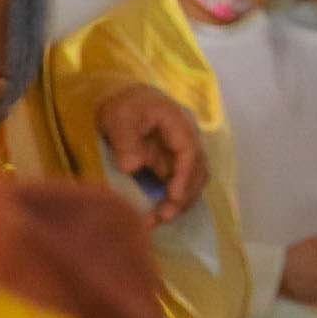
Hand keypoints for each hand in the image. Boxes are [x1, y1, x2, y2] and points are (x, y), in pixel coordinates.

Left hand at [90, 83, 206, 221]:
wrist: (120, 97)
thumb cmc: (122, 104)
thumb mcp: (118, 117)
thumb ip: (125, 140)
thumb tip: (131, 167)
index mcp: (178, 124)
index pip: (190, 153)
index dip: (185, 177)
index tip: (174, 197)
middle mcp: (186, 140)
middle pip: (198, 171)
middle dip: (184, 196)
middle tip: (163, 216)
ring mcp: (179, 153)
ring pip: (192, 181)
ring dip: (180, 202)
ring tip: (157, 220)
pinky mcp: (170, 164)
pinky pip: (178, 184)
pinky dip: (171, 200)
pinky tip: (156, 213)